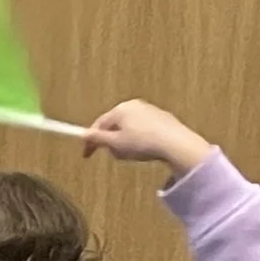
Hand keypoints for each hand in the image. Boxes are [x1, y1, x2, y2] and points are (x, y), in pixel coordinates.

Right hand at [83, 99, 212, 174]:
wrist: (174, 143)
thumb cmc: (144, 143)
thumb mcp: (115, 144)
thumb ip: (98, 140)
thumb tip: (84, 136)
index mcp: (120, 109)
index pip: (99, 124)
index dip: (91, 141)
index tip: (87, 153)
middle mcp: (133, 105)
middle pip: (114, 124)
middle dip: (110, 141)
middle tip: (113, 155)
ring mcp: (148, 110)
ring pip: (128, 127)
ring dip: (124, 141)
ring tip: (132, 155)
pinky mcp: (161, 118)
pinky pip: (142, 129)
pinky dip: (139, 139)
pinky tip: (145, 150)